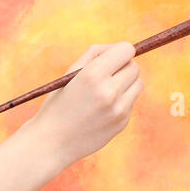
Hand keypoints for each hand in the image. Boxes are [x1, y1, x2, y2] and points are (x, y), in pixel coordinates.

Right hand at [22, 42, 142, 167]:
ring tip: (105, 91)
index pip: (126, 50)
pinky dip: (120, 101)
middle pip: (134, 67)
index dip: (119, 51)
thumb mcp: (69, 74)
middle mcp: (109, 91)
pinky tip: (101, 110)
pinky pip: (130, 102)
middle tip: (107, 74)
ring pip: (138, 84)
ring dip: (126, 83)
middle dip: (123, 67)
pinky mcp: (122, 123)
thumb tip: (119, 48)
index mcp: (93, 75)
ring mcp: (118, 109)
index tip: (111, 58)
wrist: (52, 142)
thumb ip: (94, 54)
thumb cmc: (58, 104)